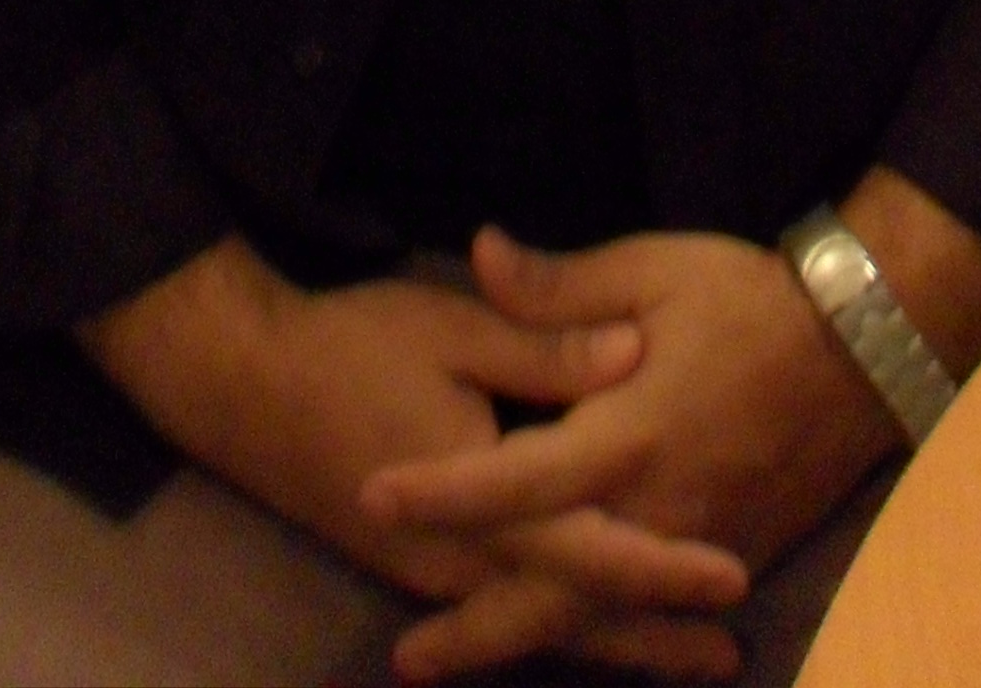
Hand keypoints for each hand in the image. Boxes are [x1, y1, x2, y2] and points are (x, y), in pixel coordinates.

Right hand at [82, 237, 730, 609]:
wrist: (246, 386)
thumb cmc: (351, 345)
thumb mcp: (451, 326)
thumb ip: (544, 346)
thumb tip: (634, 354)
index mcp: (482, 497)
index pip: (589, 547)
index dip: (664, 567)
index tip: (734, 578)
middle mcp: (462, 559)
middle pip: (573, 612)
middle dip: (654, 636)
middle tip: (729, 651)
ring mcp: (435, 575)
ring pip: (538, 622)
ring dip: (614, 639)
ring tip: (689, 654)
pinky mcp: (418, 570)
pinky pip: (501, 611)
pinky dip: (558, 625)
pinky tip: (592, 627)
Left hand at [362, 225, 897, 678]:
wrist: (862, 351)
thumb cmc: (747, 300)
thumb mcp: (651, 271)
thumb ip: (559, 287)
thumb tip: (482, 252)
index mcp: (627, 435)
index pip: (516, 479)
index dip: (443, 493)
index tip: (375, 497)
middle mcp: (657, 510)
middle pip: (553, 592)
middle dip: (477, 631)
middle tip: (404, 658)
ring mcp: (696, 546)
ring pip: (600, 617)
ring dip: (526, 643)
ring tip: (454, 658)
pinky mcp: (729, 557)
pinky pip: (647, 613)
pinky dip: (599, 633)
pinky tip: (556, 641)